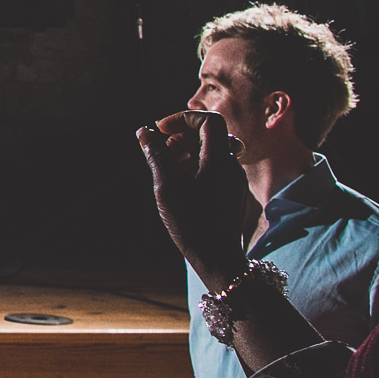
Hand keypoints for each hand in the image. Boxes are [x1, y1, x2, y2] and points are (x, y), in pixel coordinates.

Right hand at [136, 110, 250, 287]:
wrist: (219, 259)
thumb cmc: (192, 224)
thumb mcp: (167, 187)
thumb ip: (156, 156)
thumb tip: (144, 132)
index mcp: (219, 160)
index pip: (208, 121)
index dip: (183, 118)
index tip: (161, 129)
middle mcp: (232, 166)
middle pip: (210, 135)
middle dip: (182, 136)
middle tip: (160, 150)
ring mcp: (234, 180)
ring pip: (212, 152)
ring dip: (187, 152)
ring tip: (167, 168)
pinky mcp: (232, 193)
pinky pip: (215, 168)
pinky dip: (196, 166)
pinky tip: (179, 184)